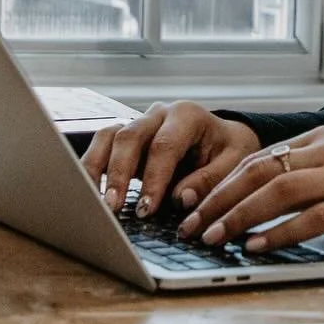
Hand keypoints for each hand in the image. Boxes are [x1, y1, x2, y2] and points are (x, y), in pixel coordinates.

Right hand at [81, 101, 261, 217]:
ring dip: (98, 170)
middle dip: (119, 174)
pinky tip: (89, 193)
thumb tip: (181, 199)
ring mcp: (139, 123)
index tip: (146, 210)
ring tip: (94, 203)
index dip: (153, 179)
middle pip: (129, 137)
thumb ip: (210, 180)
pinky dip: (93, 168)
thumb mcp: (233, 164)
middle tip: (113, 208)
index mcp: (187, 115)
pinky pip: (102, 146)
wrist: (223, 139)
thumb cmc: (228, 151)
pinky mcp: (126, 138)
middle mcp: (158, 114)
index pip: (164, 146)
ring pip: (108, 137)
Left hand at [177, 126, 323, 251]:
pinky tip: (258, 245)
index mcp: (319, 140)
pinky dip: (280, 232)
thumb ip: (300, 179)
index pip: (258, 158)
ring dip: (242, 215)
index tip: (195, 207)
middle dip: (221, 199)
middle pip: (261, 170)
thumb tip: (248, 204)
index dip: (221, 183)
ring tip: (216, 237)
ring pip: (281, 190)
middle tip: (194, 225)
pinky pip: (313, 216)